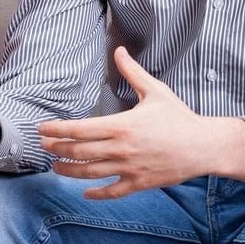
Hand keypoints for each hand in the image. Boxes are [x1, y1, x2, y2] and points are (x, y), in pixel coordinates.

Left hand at [38, 47, 244, 198]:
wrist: (203, 146)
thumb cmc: (179, 117)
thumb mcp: (155, 90)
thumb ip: (132, 72)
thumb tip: (119, 50)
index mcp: (121, 125)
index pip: (79, 129)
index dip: (57, 130)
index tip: (42, 129)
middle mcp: (121, 149)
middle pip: (79, 151)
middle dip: (57, 149)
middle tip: (43, 146)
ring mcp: (129, 168)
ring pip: (90, 173)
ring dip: (68, 170)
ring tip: (55, 166)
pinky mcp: (139, 183)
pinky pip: (112, 191)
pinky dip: (96, 193)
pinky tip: (85, 192)